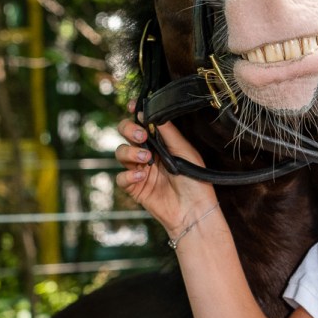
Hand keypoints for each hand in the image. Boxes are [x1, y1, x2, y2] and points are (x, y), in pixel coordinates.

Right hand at [114, 116, 217, 238]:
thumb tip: (154, 113)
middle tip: (141, 136)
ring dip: (130, 152)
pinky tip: (140, 176)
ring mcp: (140, 170)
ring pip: (121, 152)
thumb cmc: (196, 182)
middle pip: (126, 134)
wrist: (195, 211)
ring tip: (146, 159)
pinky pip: (121, 178)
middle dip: (128, 130)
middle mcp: (148, 154)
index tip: (132, 106)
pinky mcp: (136, 188)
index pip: (142, 124)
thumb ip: (169, 133)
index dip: (135, 114)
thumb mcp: (185, 152)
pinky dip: (127, 175)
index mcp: (161, 144)